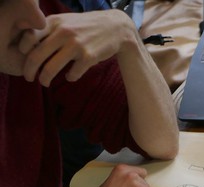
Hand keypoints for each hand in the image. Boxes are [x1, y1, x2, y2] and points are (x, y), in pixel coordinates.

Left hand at [18, 9, 136, 85]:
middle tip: (29, 78)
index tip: (25, 61)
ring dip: (45, 79)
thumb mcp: (65, 21)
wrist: (115, 28)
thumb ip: (48, 29)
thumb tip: (29, 44)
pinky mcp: (89, 57)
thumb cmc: (87, 26)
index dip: (23, 52)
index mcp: (54, 22)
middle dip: (29, 71)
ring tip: (44, 83)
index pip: (29, 38)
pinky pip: (72, 74)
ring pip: (51, 68)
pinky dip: (70, 77)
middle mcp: (63, 32)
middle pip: (36, 56)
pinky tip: (70, 76)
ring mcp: (76, 45)